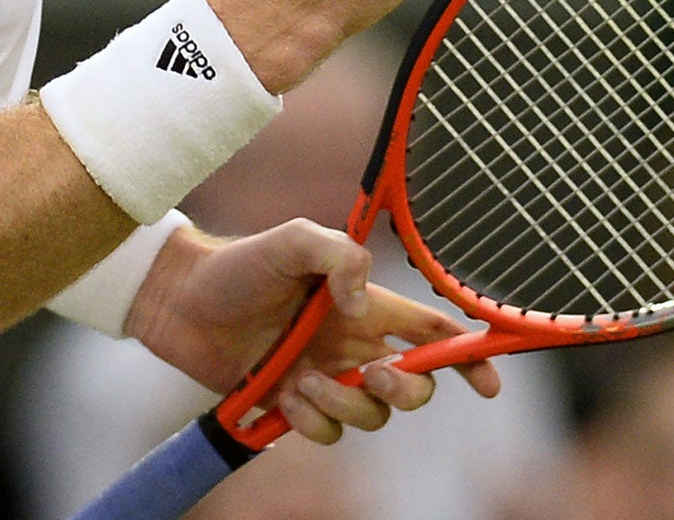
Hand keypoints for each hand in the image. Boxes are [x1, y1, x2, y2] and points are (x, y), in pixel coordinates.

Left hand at [126, 221, 499, 444]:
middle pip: (417, 384)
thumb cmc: (238, 265)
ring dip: (346, 407)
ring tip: (305, 382)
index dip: (469, 354)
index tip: (491, 381)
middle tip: (372, 375)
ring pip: (373, 415)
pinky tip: (282, 394)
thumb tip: (364, 310)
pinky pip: (326, 432)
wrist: (182, 302)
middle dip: (409, 388)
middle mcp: (354, 343)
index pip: (433, 329)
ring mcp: (327, 377)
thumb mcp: (293, 240)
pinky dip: (310, 421)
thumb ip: (339, 257)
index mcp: (366, 303)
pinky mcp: (296, 406)